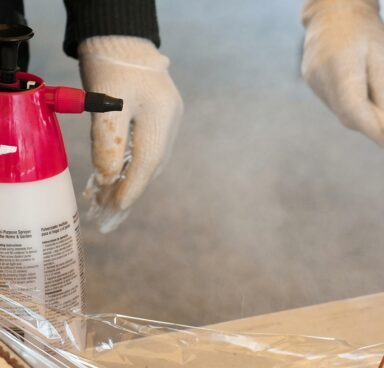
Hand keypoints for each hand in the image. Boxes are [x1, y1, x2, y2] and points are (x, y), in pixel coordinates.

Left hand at [78, 36, 182, 229]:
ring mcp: (170, 117)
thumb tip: (108, 178)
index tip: (116, 207)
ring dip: (135, 176)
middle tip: (109, 207)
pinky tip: (122, 170)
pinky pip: (152, 145)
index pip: (148, 162)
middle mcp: (172, 120)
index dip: (132, 187)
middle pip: (154, 163)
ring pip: (154, 156)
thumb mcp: (104, 105)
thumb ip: (108, 143)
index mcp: (162, 117)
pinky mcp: (162, 114)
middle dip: (132, 186)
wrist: (121, 38)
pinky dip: (137, 161)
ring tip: (112, 193)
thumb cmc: (110, 67)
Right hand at [301, 0, 383, 146]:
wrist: (333, 7)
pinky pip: (341, 103)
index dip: (376, 132)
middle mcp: (321, 79)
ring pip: (346, 112)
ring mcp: (314, 83)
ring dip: (374, 113)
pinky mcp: (314, 83)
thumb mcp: (383, 56)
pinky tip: (377, 92)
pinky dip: (362, 104)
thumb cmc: (362, 28)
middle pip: (350, 117)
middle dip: (379, 125)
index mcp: (338, 68)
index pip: (354, 111)